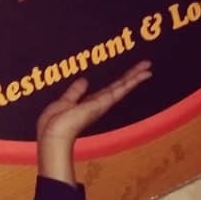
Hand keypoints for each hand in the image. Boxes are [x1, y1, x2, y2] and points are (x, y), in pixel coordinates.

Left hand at [36, 60, 152, 183]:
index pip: (108, 89)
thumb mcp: (64, 101)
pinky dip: (131, 82)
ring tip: (148, 66)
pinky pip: (120, 89)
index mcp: (90, 103)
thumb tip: (84, 80)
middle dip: (132, 76)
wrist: (53, 134)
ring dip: (136, 76)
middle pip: (119, 87)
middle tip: (146, 65)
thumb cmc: (54, 123)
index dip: (119, 81)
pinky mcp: (103, 103)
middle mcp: (99, 104)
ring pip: (122, 87)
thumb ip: (75, 91)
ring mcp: (102, 104)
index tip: (129, 74)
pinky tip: (141, 75)